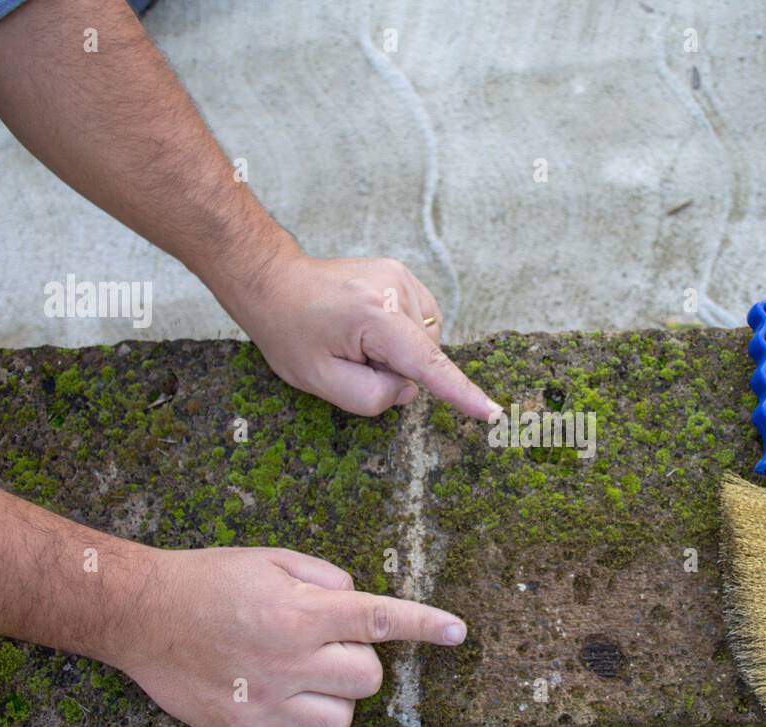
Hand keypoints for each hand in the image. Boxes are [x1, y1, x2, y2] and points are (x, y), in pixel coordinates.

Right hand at [112, 546, 466, 726]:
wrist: (140, 611)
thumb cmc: (210, 578)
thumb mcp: (273, 558)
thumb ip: (327, 578)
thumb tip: (359, 601)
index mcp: (301, 614)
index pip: (381, 619)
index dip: (426, 625)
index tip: (458, 632)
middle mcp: (289, 660)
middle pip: (368, 680)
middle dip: (360, 663)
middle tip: (326, 648)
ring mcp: (264, 701)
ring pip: (340, 723)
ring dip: (335, 702)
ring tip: (305, 681)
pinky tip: (283, 713)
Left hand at [229, 253, 500, 420]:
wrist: (274, 281)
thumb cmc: (290, 331)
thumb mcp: (320, 381)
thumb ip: (371, 397)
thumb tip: (407, 388)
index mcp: (375, 316)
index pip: (427, 364)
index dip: (460, 393)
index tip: (491, 412)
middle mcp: (396, 289)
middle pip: (422, 357)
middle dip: (394, 369)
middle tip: (349, 356)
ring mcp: (401, 276)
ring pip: (423, 341)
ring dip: (397, 351)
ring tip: (355, 338)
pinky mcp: (402, 275)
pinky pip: (419, 322)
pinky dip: (400, 335)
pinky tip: (369, 328)